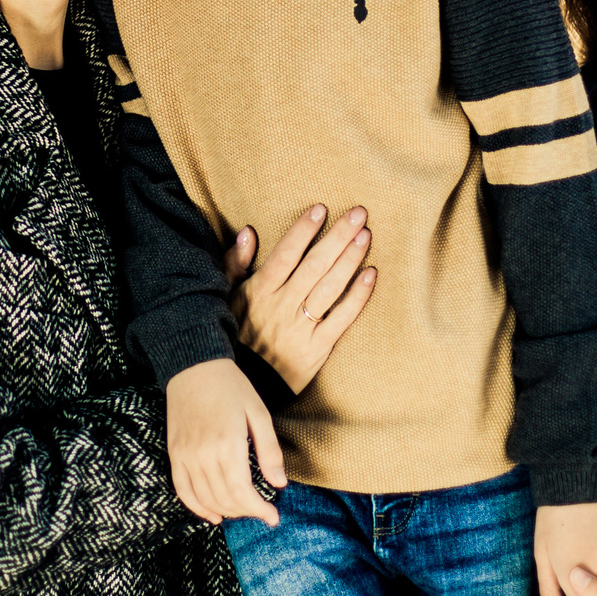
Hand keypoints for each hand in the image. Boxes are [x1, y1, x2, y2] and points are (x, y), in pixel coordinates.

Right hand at [163, 358, 284, 526]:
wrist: (194, 367)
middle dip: (246, 512)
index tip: (273, 517)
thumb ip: (269, 451)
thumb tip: (279, 484)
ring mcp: (185, 456)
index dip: (259, 510)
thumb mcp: (259, 413)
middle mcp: (204, 454)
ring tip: (243, 510)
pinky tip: (213, 515)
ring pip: (205, 498)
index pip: (243, 492)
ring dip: (226, 511)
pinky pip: (182, 490)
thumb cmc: (231, 388)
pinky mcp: (175, 454)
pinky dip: (197, 507)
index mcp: (228, 444)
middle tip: (262, 511)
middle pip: (225, 499)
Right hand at [225, 205, 377, 394]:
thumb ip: (234, 264)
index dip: (304, 230)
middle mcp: (281, 306)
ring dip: (350, 259)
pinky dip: (357, 296)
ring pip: (329, 288)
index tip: (321, 209)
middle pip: (314, 265)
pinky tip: (371, 275)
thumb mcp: (225, 298)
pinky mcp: (317, 348)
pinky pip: (341, 318)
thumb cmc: (235, 335)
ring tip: (366, 236)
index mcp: (259, 291)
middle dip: (338, 236)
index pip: (285, 254)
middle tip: (359, 213)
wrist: (246, 385)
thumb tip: (248, 232)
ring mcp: (300, 328)